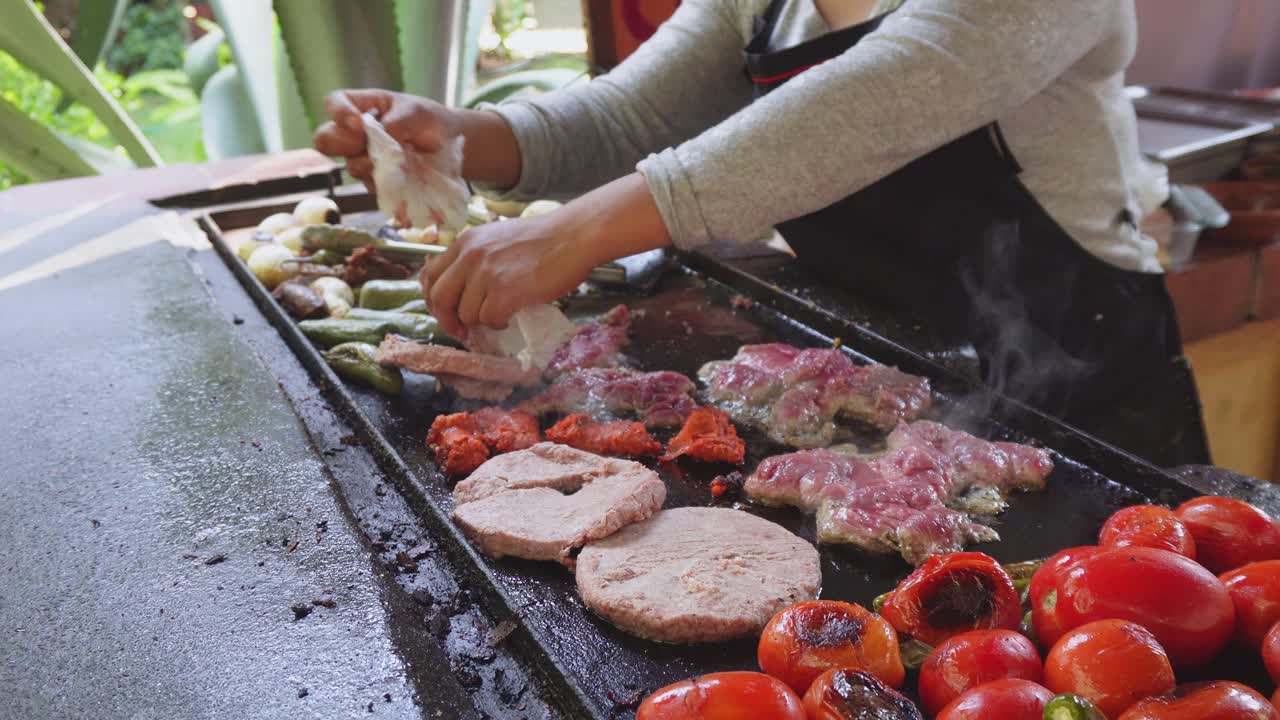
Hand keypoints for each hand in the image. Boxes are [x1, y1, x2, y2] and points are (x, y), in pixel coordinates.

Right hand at [313, 89, 458, 189]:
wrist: (448, 147)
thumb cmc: (429, 120)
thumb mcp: (418, 112)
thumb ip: (398, 120)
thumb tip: (383, 134)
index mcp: (363, 106)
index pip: (334, 103)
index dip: (339, 113)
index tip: (358, 124)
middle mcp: (356, 133)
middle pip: (326, 140)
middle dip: (343, 144)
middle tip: (368, 145)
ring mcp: (363, 158)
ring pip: (351, 166)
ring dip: (375, 164)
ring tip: (404, 159)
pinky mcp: (374, 180)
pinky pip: (370, 184)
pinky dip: (387, 180)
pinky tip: (406, 173)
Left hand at [421, 173, 673, 337]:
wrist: (573, 236)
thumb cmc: (544, 240)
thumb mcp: (498, 240)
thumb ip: (476, 258)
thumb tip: (464, 289)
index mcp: (465, 243)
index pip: (430, 274)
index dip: (432, 299)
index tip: (446, 311)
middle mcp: (469, 256)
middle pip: (439, 298)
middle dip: (447, 320)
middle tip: (462, 329)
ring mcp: (486, 274)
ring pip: (466, 313)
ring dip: (480, 322)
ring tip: (499, 315)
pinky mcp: (505, 291)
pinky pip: (489, 320)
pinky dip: (499, 323)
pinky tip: (512, 315)